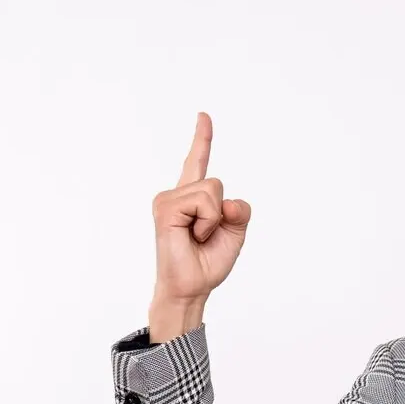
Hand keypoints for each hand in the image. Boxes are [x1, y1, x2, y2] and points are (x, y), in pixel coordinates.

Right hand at [150, 112, 251, 304]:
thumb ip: (239, 211)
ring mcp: (167, 199)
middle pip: (217, 183)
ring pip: (212, 190)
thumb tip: (227, 201)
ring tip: (197, 237)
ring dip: (213, 220)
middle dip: (223, 214)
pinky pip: (203, 202)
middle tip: (204, 236)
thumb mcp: (235, 232)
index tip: (204, 116)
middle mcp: (176, 194)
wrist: (192, 287)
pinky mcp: (165, 208)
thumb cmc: (208, 262)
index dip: (202, 139)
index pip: (197, 162)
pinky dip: (206, 223)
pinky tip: (192, 236)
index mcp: (193, 198)